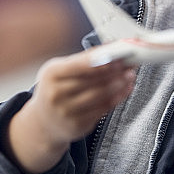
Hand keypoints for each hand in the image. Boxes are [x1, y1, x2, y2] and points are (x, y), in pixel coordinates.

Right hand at [7, 51, 135, 173]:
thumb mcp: (60, 71)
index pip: (79, 65)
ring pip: (100, 95)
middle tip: (130, 63)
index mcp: (51, 75)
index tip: (117, 55)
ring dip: (119, 84)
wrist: (43, 122)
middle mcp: (56, 94)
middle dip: (115, 70)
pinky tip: (125, 89)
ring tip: (129, 75)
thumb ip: (82, 60)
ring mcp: (66, 112)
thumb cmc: (55, 89)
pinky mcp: (78, 125)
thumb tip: (109, 47)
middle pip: (92, 80)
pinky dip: (117, 98)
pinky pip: (102, 109)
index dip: (100, 60)